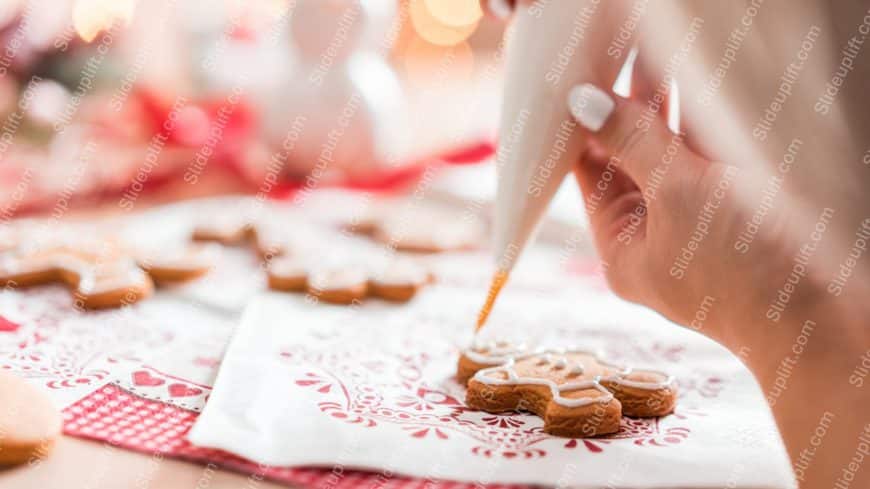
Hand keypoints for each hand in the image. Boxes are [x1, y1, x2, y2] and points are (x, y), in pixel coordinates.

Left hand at [569, 82, 868, 488]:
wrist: (828, 321)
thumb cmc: (748, 269)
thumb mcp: (680, 194)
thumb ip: (634, 142)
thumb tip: (583, 102)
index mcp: (620, 247)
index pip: (590, 172)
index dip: (587, 124)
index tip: (588, 80)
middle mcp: (651, 238)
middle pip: (630, 162)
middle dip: (631, 112)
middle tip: (634, 61)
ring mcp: (693, 230)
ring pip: (669, 160)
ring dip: (666, 115)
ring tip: (662, 67)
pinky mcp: (733, 220)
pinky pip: (704, 169)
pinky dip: (698, 134)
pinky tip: (697, 101)